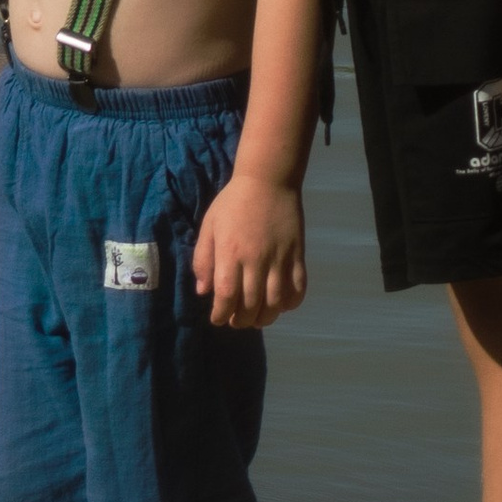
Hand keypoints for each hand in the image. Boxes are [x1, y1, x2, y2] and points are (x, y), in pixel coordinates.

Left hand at [194, 174, 306, 329]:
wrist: (268, 180)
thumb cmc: (233, 203)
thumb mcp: (210, 226)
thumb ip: (203, 259)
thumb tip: (203, 292)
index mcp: (230, 252)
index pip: (226, 296)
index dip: (221, 314)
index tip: (218, 319)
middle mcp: (256, 259)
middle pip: (251, 304)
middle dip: (241, 320)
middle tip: (236, 321)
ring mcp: (280, 258)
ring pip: (275, 302)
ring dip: (265, 318)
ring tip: (257, 319)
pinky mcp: (298, 255)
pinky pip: (298, 288)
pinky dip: (290, 303)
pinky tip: (281, 304)